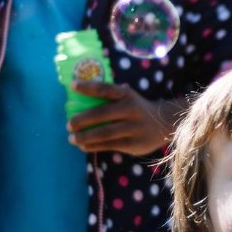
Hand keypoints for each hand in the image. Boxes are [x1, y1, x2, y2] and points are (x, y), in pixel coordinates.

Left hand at [67, 81, 184, 155]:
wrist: (163, 124)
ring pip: (104, 133)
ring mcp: (133, 128)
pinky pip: (109, 145)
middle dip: (81, 120)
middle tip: (68, 125)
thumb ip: (110, 97)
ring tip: (72, 138)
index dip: (88, 87)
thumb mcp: (128, 97)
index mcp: (127, 95)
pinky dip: (93, 146)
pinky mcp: (134, 144)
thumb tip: (78, 95)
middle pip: (101, 114)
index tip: (72, 86)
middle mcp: (131, 109)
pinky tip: (84, 146)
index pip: (105, 89)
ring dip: (84, 137)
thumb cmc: (136, 109)